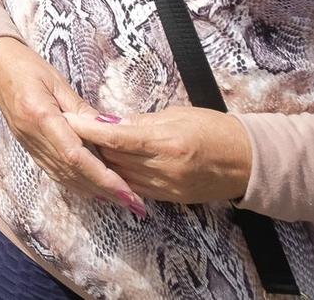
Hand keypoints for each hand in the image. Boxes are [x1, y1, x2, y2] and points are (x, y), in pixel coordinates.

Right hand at [0, 36, 144, 215]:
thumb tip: (109, 131)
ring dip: (93, 191)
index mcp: (40, 116)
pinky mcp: (28, 147)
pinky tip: (94, 189)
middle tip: (134, 204)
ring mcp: (28, 144)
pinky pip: (54, 171)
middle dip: (105, 191)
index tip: (127, 190)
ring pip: (63, 176)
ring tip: (121, 200)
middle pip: (72, 173)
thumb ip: (81, 110)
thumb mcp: (57, 81)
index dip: (103, 176)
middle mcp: (32, 136)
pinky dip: (76, 183)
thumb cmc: (26, 66)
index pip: (75, 155)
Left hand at [66, 106, 251, 205]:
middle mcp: (164, 168)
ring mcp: (167, 187)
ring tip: (80, 147)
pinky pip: (135, 188)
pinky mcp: (170, 198)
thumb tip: (110, 122)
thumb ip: (141, 121)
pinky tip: (105, 167)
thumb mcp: (177, 115)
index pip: (116, 138)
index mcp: (166, 142)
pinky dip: (118, 177)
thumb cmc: (214, 129)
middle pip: (113, 160)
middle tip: (65, 130)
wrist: (248, 162)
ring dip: (100, 163)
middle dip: (88, 146)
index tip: (67, 119)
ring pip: (120, 176)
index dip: (88, 130)